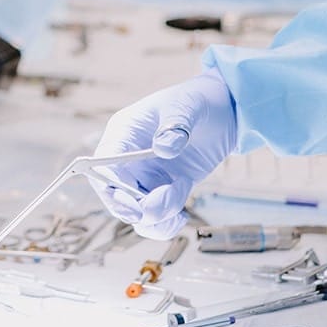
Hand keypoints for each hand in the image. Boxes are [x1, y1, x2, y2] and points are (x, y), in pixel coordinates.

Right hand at [87, 70, 237, 238]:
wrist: (223, 112)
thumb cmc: (197, 101)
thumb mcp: (187, 106)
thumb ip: (174, 126)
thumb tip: (163, 148)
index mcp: (124, 133)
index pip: (103, 165)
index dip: (112, 189)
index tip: (134, 209)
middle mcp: (128, 158)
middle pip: (115, 195)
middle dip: (138, 209)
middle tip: (167, 209)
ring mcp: (144, 176)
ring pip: (135, 212)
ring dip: (156, 218)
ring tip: (181, 204)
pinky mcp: (163, 189)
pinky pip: (155, 217)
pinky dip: (165, 225)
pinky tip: (181, 217)